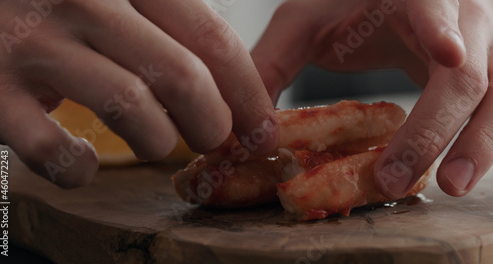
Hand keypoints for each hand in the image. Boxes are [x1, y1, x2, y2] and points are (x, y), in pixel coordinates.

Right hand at [0, 0, 277, 187]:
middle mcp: (83, 0)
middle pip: (182, 75)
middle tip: (212, 139)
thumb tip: (236, 84)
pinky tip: (82, 163)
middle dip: (213, 123)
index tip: (262, 129)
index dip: (247, 93)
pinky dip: (78, 168)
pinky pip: (52, 147)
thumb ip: (171, 26)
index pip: (212, 39)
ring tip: (156, 143)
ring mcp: (32, 41)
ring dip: (157, 142)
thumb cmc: (60, 4)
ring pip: (130, 107)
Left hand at [252, 0, 492, 197]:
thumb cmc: (345, 2)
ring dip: (477, 142)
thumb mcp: (304, 22)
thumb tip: (248, 127)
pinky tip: (458, 168)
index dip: (442, 29)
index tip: (447, 56)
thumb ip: (273, 62)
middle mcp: (460, 16)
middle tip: (395, 178)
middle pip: (467, 74)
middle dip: (432, 129)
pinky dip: (479, 139)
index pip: (437, 5)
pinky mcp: (487, 68)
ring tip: (451, 184)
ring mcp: (482, 43)